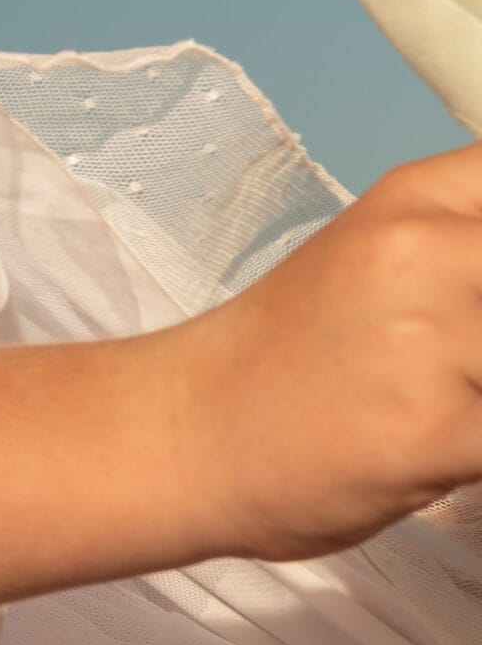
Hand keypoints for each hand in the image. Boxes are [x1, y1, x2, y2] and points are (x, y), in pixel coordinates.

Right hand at [158, 142, 481, 561]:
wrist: (189, 429)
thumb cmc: (296, 359)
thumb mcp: (388, 262)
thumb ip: (470, 250)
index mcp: (420, 198)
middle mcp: (427, 250)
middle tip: (471, 360)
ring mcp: (430, 336)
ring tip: (463, 400)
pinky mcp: (437, 427)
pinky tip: (455, 446)